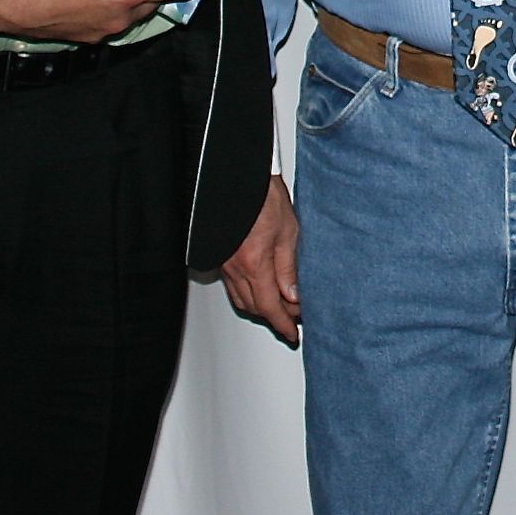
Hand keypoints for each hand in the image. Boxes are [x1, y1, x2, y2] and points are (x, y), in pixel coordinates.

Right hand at [220, 175, 302, 343]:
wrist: (241, 180)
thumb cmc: (265, 198)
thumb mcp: (289, 232)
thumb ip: (290, 268)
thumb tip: (294, 297)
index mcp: (255, 263)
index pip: (270, 307)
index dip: (283, 324)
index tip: (292, 333)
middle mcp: (235, 268)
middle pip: (255, 307)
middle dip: (275, 317)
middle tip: (294, 317)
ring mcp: (225, 264)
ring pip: (242, 300)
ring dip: (261, 308)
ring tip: (281, 307)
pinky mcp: (221, 258)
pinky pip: (233, 287)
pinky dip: (248, 295)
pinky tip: (260, 291)